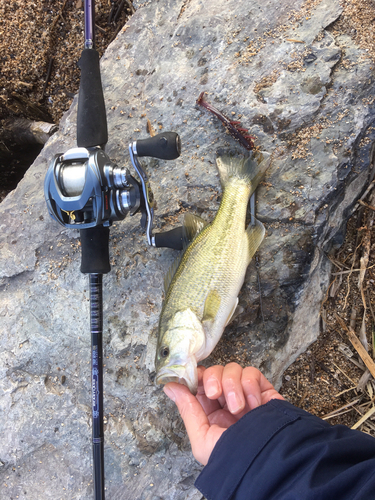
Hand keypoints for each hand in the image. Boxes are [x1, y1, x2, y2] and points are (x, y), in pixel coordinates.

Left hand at [163, 362, 283, 464]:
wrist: (267, 459)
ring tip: (238, 407)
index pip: (199, 383)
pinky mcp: (263, 390)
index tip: (191, 378)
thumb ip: (187, 409)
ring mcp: (245, 394)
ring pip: (232, 369)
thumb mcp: (202, 438)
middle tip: (214, 393)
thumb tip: (169, 386)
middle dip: (211, 378)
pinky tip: (254, 405)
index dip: (195, 376)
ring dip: (232, 385)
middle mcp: (227, 401)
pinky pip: (251, 373)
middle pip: (214, 371)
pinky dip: (250, 385)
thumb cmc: (233, 456)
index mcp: (210, 413)